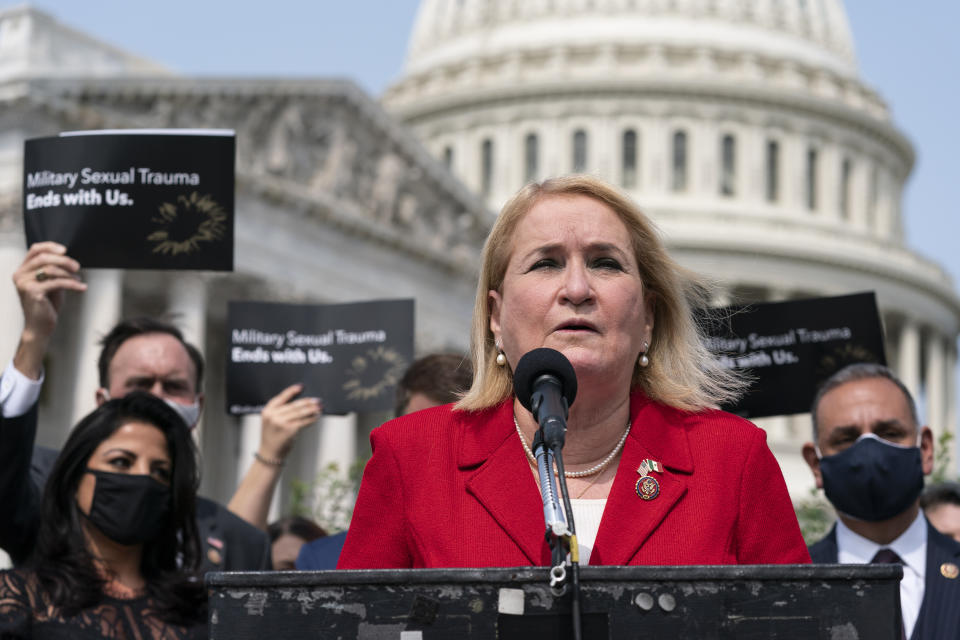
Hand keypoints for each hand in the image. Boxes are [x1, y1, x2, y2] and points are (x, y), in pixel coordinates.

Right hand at [12, 242, 85, 378]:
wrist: (40, 327)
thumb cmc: (46, 305)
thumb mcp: (50, 283)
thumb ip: (54, 270)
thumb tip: (68, 258)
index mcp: (22, 270)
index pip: (34, 250)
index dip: (50, 246)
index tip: (66, 250)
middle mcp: (20, 275)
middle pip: (43, 258)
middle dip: (64, 260)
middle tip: (77, 267)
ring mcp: (24, 284)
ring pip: (50, 269)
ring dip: (69, 274)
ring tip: (79, 280)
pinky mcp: (33, 292)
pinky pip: (57, 282)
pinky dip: (72, 284)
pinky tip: (82, 287)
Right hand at [257, 384, 321, 461]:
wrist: (269, 454)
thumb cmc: (272, 437)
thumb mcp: (270, 422)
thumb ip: (280, 412)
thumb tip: (301, 403)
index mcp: (267, 411)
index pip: (281, 397)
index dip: (292, 391)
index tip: (301, 386)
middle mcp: (273, 415)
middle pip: (294, 405)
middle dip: (308, 402)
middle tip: (317, 400)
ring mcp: (281, 422)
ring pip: (301, 412)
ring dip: (312, 409)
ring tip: (320, 407)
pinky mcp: (289, 430)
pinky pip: (304, 422)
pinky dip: (312, 419)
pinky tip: (316, 416)